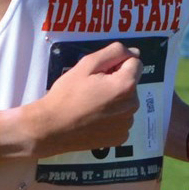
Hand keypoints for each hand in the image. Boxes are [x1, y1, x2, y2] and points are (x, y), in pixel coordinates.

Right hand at [27, 42, 142, 157]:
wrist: (53, 128)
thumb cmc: (68, 93)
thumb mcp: (87, 65)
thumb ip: (114, 52)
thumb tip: (134, 52)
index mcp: (126, 85)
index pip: (135, 62)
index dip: (116, 63)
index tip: (99, 72)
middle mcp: (133, 105)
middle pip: (130, 83)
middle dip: (116, 81)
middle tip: (92, 87)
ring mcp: (127, 124)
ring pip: (126, 101)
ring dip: (115, 98)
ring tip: (92, 103)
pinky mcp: (121, 137)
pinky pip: (122, 118)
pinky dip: (112, 115)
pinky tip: (94, 117)